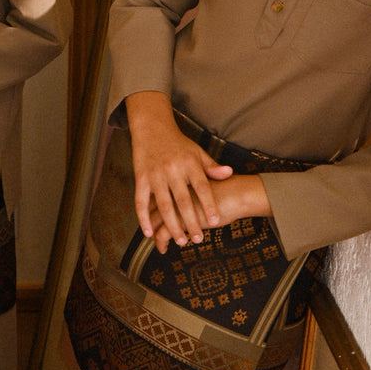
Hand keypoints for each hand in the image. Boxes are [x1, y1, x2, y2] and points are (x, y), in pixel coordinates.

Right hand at [127, 92, 232, 247]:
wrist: (152, 128)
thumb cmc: (178, 144)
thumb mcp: (197, 152)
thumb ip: (211, 166)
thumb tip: (229, 173)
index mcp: (189, 163)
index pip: (201, 186)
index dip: (208, 204)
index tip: (215, 220)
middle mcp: (172, 169)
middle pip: (182, 200)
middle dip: (190, 221)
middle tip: (198, 239)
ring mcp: (155, 174)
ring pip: (163, 204)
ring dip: (171, 224)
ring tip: (181, 241)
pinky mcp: (141, 178)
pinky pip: (140, 201)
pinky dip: (143, 218)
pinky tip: (149, 233)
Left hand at [149, 174, 272, 252]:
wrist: (237, 192)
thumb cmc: (225, 188)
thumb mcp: (206, 181)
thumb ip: (194, 189)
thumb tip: (186, 203)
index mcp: (175, 179)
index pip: (156, 193)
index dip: (151, 208)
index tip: (152, 220)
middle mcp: (170, 190)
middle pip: (152, 207)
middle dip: (150, 223)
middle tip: (150, 234)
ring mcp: (174, 204)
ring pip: (155, 221)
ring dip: (154, 234)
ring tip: (159, 245)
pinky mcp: (180, 218)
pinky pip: (163, 232)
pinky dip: (160, 241)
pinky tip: (163, 248)